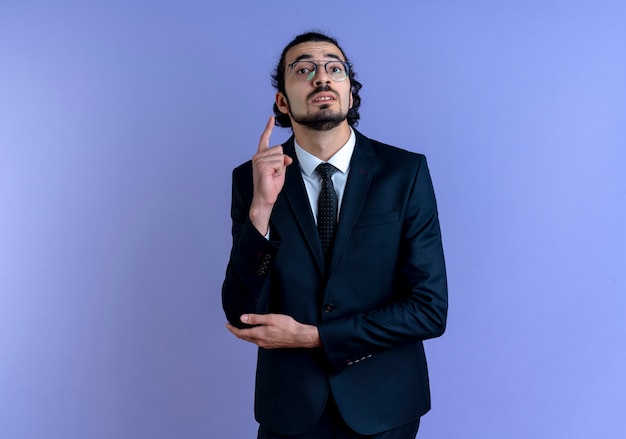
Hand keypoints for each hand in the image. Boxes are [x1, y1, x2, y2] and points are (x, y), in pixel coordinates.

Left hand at [226, 313, 320, 348]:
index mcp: (259, 334)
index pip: (241, 333)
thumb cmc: (287, 326)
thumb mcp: (271, 318)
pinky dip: (251, 337)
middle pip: (245, 338)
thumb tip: (242, 318)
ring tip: (241, 329)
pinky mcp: (271, 345)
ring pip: (251, 340)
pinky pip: (257, 342)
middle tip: (232, 326)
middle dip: (237, 332)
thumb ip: (256, 319)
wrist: (300, 337)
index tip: (227, 325)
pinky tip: (254, 333)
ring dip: (244, 335)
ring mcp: (266, 344)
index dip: (233, 329)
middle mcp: (261, 341)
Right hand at [249, 116, 293, 234]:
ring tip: (272, 176)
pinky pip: (279, 163)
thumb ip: (282, 160)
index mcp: (261, 156)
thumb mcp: (280, 170)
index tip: (271, 118)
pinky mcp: (261, 166)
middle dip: (282, 162)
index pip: (265, 139)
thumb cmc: (271, 186)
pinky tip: (271, 177)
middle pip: (279, 149)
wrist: (265, 198)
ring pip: (280, 156)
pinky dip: (279, 171)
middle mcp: (258, 156)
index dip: (268, 128)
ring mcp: (258, 160)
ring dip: (280, 168)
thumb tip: (287, 158)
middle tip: (274, 173)